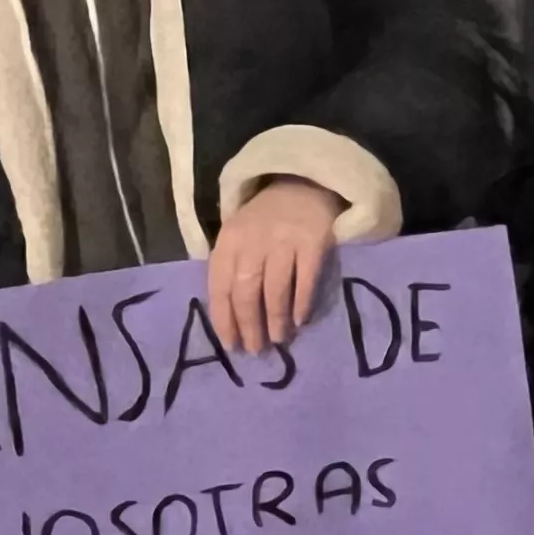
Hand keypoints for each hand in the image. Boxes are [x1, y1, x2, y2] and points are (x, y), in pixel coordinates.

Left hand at [208, 176, 341, 354]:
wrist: (303, 184)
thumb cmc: (265, 222)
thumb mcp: (238, 238)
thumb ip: (231, 270)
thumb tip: (232, 320)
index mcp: (228, 242)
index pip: (220, 286)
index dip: (224, 320)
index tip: (232, 346)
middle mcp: (253, 241)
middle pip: (246, 290)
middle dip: (249, 325)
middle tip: (256, 350)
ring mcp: (284, 240)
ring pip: (275, 288)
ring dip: (275, 319)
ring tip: (278, 340)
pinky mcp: (313, 241)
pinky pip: (305, 279)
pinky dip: (302, 302)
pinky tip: (300, 320)